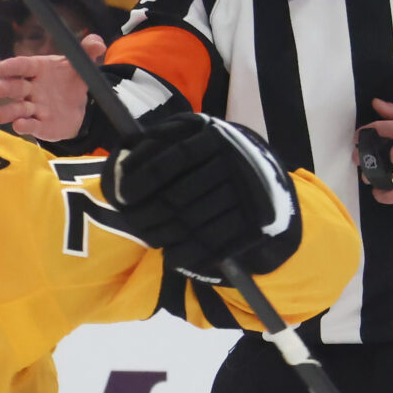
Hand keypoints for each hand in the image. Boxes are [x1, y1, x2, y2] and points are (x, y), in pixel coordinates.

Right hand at [0, 33, 103, 138]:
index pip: (23, 66)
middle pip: (15, 87)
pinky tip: (19, 125)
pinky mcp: (39, 125)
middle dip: (5, 88)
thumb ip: (87, 52)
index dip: (13, 67)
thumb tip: (99, 43)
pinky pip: (30, 126)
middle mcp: (31, 89)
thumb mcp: (80, 66)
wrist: (78, 107)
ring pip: (17, 110)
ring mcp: (33, 108)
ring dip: (8, 112)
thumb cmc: (70, 81)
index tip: (3, 67)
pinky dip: (24, 126)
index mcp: (38, 70)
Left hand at [109, 111, 302, 280]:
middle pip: (177, 197)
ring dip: (163, 236)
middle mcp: (233, 162)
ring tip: (150, 239)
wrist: (269, 184)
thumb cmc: (218, 158)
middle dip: (147, 215)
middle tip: (132, 224)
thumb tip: (124, 161)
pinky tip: (171, 256)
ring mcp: (245, 195)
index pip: (170, 160)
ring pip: (192, 222)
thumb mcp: (195, 136)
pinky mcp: (253, 223)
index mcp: (215, 136)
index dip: (142, 180)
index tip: (123, 196)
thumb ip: (161, 140)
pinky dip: (187, 254)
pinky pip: (213, 243)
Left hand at [364, 98, 392, 205]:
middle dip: (370, 157)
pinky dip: (380, 193)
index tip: (358, 139)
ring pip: (382, 174)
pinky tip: (379, 190)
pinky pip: (388, 195)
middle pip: (378, 154)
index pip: (378, 130)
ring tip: (374, 175)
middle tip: (367, 159)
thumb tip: (375, 104)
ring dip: (374, 175)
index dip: (364, 135)